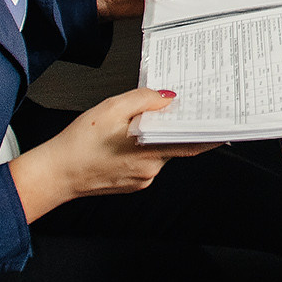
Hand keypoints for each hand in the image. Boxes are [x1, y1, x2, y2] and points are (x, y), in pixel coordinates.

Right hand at [5, 89, 214, 221]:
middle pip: (175, 144)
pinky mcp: (134, 184)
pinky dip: (144, 149)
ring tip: (129, 127)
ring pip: (160, 152)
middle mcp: (150, 168)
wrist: (55, 174)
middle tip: (170, 111)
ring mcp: (143, 179)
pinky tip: (123, 142)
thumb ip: (144, 100)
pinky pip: (148, 162)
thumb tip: (169, 98)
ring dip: (155, 138)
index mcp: (148, 150)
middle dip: (174, 127)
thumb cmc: (77, 144)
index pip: (191, 143)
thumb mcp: (111, 109)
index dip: (210, 134)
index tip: (226, 125)